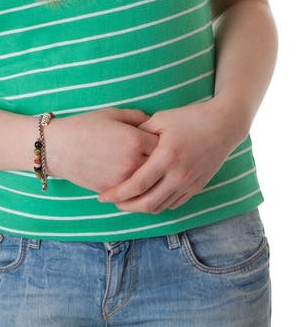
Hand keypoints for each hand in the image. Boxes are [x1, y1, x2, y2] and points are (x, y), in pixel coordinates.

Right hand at [48, 108, 157, 192]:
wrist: (59, 147)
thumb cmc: (85, 126)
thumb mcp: (112, 114)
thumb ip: (137, 117)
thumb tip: (153, 124)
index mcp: (135, 140)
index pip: (163, 143)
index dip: (163, 140)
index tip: (160, 138)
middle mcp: (134, 162)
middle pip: (160, 165)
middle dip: (161, 159)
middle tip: (158, 155)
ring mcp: (124, 179)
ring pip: (149, 182)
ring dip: (151, 176)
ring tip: (150, 168)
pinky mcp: (115, 191)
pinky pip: (134, 192)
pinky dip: (137, 186)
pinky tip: (136, 179)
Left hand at [97, 99, 242, 212]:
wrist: (223, 125)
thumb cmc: (189, 118)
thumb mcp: (161, 119)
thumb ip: (140, 132)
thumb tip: (120, 142)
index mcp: (166, 156)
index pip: (137, 184)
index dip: (118, 193)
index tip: (102, 196)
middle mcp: (179, 174)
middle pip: (148, 202)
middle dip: (126, 206)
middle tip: (112, 202)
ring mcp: (189, 183)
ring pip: (161, 206)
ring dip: (142, 208)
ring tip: (126, 202)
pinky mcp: (197, 186)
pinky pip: (174, 203)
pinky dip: (158, 205)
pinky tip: (147, 199)